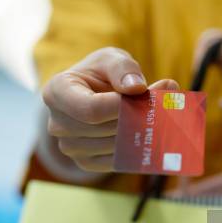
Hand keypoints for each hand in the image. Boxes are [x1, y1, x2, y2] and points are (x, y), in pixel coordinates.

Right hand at [42, 47, 178, 172]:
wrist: (90, 95)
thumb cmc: (99, 74)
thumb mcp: (110, 59)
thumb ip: (123, 68)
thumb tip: (136, 88)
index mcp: (56, 93)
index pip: (92, 109)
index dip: (122, 106)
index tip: (147, 94)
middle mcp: (57, 124)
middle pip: (106, 129)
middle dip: (138, 116)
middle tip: (165, 101)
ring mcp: (70, 147)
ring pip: (115, 146)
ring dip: (143, 131)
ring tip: (160, 112)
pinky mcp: (86, 163)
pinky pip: (118, 160)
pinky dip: (139, 147)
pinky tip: (151, 131)